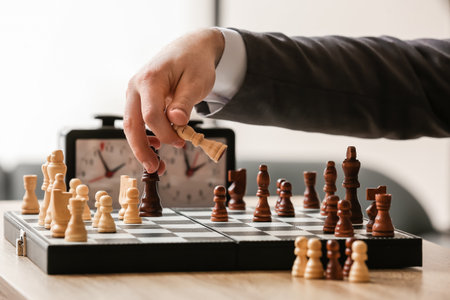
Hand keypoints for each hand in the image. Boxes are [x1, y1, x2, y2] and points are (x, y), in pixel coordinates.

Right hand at [124, 28, 224, 173]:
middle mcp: (136, 86)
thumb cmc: (195, 63)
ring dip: (142, 146)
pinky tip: (157, 145)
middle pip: (132, 124)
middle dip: (142, 149)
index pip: (151, 115)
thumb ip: (186, 102)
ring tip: (157, 164)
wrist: (190, 49)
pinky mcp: (139, 99)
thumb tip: (176, 122)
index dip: (165, 134)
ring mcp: (134, 92)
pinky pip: (137, 120)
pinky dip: (146, 135)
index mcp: (150, 79)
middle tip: (155, 168)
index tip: (182, 143)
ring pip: (131, 125)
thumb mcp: (197, 81)